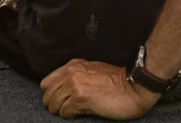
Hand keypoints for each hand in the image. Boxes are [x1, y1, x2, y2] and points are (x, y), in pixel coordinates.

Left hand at [40, 59, 158, 119]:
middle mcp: (71, 73)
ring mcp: (75, 85)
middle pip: (47, 95)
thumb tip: (62, 89)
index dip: (52, 93)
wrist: (133, 86)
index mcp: (74, 65)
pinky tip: (82, 112)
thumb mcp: (93, 70)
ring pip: (53, 105)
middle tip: (68, 108)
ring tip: (75, 110)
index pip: (47, 82)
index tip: (62, 99)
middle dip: (55, 104)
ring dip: (62, 110)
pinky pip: (64, 113)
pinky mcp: (81, 98)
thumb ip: (76, 75)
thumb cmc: (116, 81)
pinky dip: (70, 115)